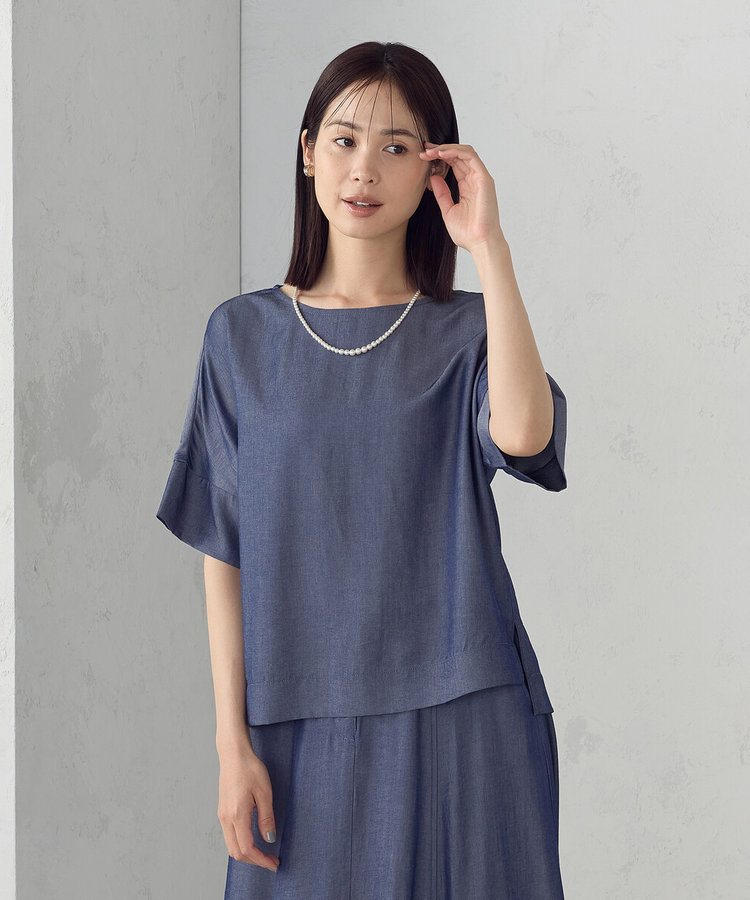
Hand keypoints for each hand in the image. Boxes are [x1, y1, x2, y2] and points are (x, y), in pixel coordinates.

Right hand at [217, 744, 279, 871]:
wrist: (233, 755)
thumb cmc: (250, 769)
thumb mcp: (264, 792)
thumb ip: (266, 818)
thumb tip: (269, 839)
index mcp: (237, 814)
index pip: (247, 848)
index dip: (261, 860)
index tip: (274, 863)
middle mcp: (226, 818)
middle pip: (237, 852)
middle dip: (254, 861)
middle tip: (271, 861)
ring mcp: (222, 815)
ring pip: (231, 846)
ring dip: (247, 853)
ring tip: (264, 853)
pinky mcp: (222, 811)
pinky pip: (229, 836)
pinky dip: (241, 844)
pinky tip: (253, 840)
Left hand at [419, 142, 506, 255]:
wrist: (479, 243)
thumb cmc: (468, 233)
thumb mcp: (448, 210)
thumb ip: (442, 193)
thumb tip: (433, 177)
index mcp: (467, 186)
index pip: (454, 164)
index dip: (439, 157)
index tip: (424, 156)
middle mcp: (475, 179)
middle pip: (458, 155)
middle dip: (440, 150)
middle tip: (424, 150)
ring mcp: (480, 178)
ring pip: (464, 152)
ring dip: (447, 148)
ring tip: (431, 151)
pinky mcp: (484, 179)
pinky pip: (471, 157)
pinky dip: (456, 151)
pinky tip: (442, 154)